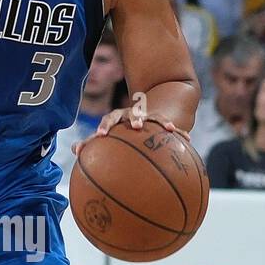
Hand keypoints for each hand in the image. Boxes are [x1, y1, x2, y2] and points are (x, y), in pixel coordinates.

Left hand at [72, 105, 189, 157]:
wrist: (138, 118)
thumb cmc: (117, 134)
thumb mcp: (105, 138)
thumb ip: (91, 145)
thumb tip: (75, 151)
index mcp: (117, 118)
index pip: (109, 118)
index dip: (105, 126)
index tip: (101, 135)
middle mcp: (132, 114)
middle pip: (133, 113)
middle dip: (135, 118)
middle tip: (136, 126)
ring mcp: (148, 117)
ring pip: (155, 117)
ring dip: (161, 122)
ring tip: (169, 129)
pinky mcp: (162, 123)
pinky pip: (171, 128)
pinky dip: (179, 133)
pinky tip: (188, 140)